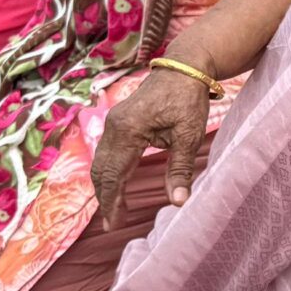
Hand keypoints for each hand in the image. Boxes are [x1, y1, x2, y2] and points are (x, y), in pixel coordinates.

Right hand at [88, 62, 213, 223]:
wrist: (184, 67)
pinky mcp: (120, 120)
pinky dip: (109, 171)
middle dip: (106, 197)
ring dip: (106, 185)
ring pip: (101, 161)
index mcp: (129, 130)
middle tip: (113, 222)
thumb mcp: (189, 135)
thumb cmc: (188, 99)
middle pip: (101, 169)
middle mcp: (115, 126)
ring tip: (114, 209)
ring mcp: (114, 122)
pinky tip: (117, 184)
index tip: (113, 223)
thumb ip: (180, 169)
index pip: (113, 174)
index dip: (112, 201)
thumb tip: (179, 202)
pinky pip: (108, 151)